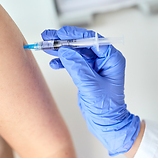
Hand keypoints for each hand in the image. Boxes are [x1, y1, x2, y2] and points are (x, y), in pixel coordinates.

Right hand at [41, 26, 139, 155]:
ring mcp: (96, 66)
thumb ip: (77, 66)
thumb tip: (65, 51)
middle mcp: (104, 60)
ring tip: (46, 46)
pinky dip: (63, 61)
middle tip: (48, 36)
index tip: (60, 34)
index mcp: (111, 59)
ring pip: (76, 52)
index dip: (75, 35)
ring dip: (60, 50)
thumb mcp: (90, 86)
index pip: (92, 40)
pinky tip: (54, 61)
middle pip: (82, 44)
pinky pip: (73, 62)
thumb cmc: (107, 108)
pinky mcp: (87, 73)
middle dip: (64, 41)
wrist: (106, 123)